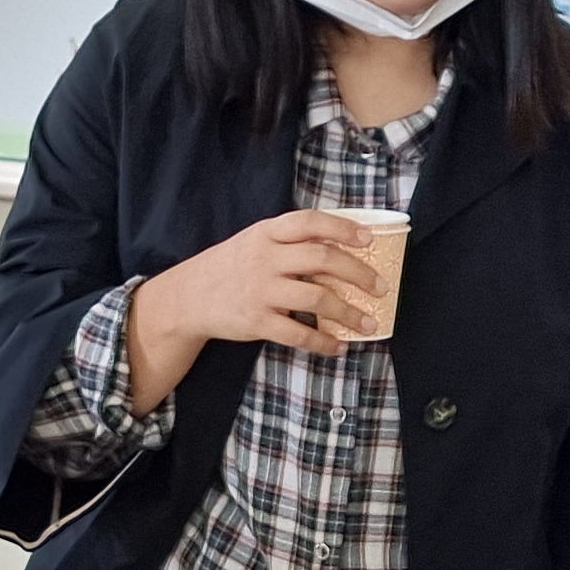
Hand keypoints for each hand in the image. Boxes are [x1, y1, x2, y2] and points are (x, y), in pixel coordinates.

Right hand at [128, 212, 377, 390]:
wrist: (188, 298)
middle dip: (359, 273)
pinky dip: (323, 342)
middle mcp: (265, 258)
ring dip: (349, 313)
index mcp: (266, 233)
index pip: (309, 222)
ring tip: (368, 323)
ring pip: (317, 297)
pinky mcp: (256, 321)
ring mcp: (260, 290)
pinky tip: (338, 347)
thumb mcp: (254, 242)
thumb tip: (341, 248)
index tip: (369, 240)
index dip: (342, 228)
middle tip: (381, 287)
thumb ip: (289, 242)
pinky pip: (298, 333)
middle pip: (322, 258)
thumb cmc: (231, 268)